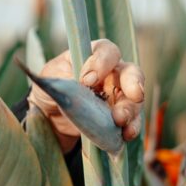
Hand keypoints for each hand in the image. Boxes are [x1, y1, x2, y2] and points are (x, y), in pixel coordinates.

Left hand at [30, 39, 144, 152]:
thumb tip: (83, 83)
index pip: (107, 52)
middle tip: (134, 95)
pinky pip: (132, 121)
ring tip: (121, 121)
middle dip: (134, 84)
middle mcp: (112, 73)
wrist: (51, 116)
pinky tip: (126, 134)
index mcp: (94, 56)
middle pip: (131, 73)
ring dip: (130, 110)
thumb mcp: (52, 78)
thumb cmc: (53, 88)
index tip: (88, 80)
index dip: (102, 63)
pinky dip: (131, 127)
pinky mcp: (118, 117)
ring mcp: (118, 96)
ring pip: (134, 99)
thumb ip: (67, 77)